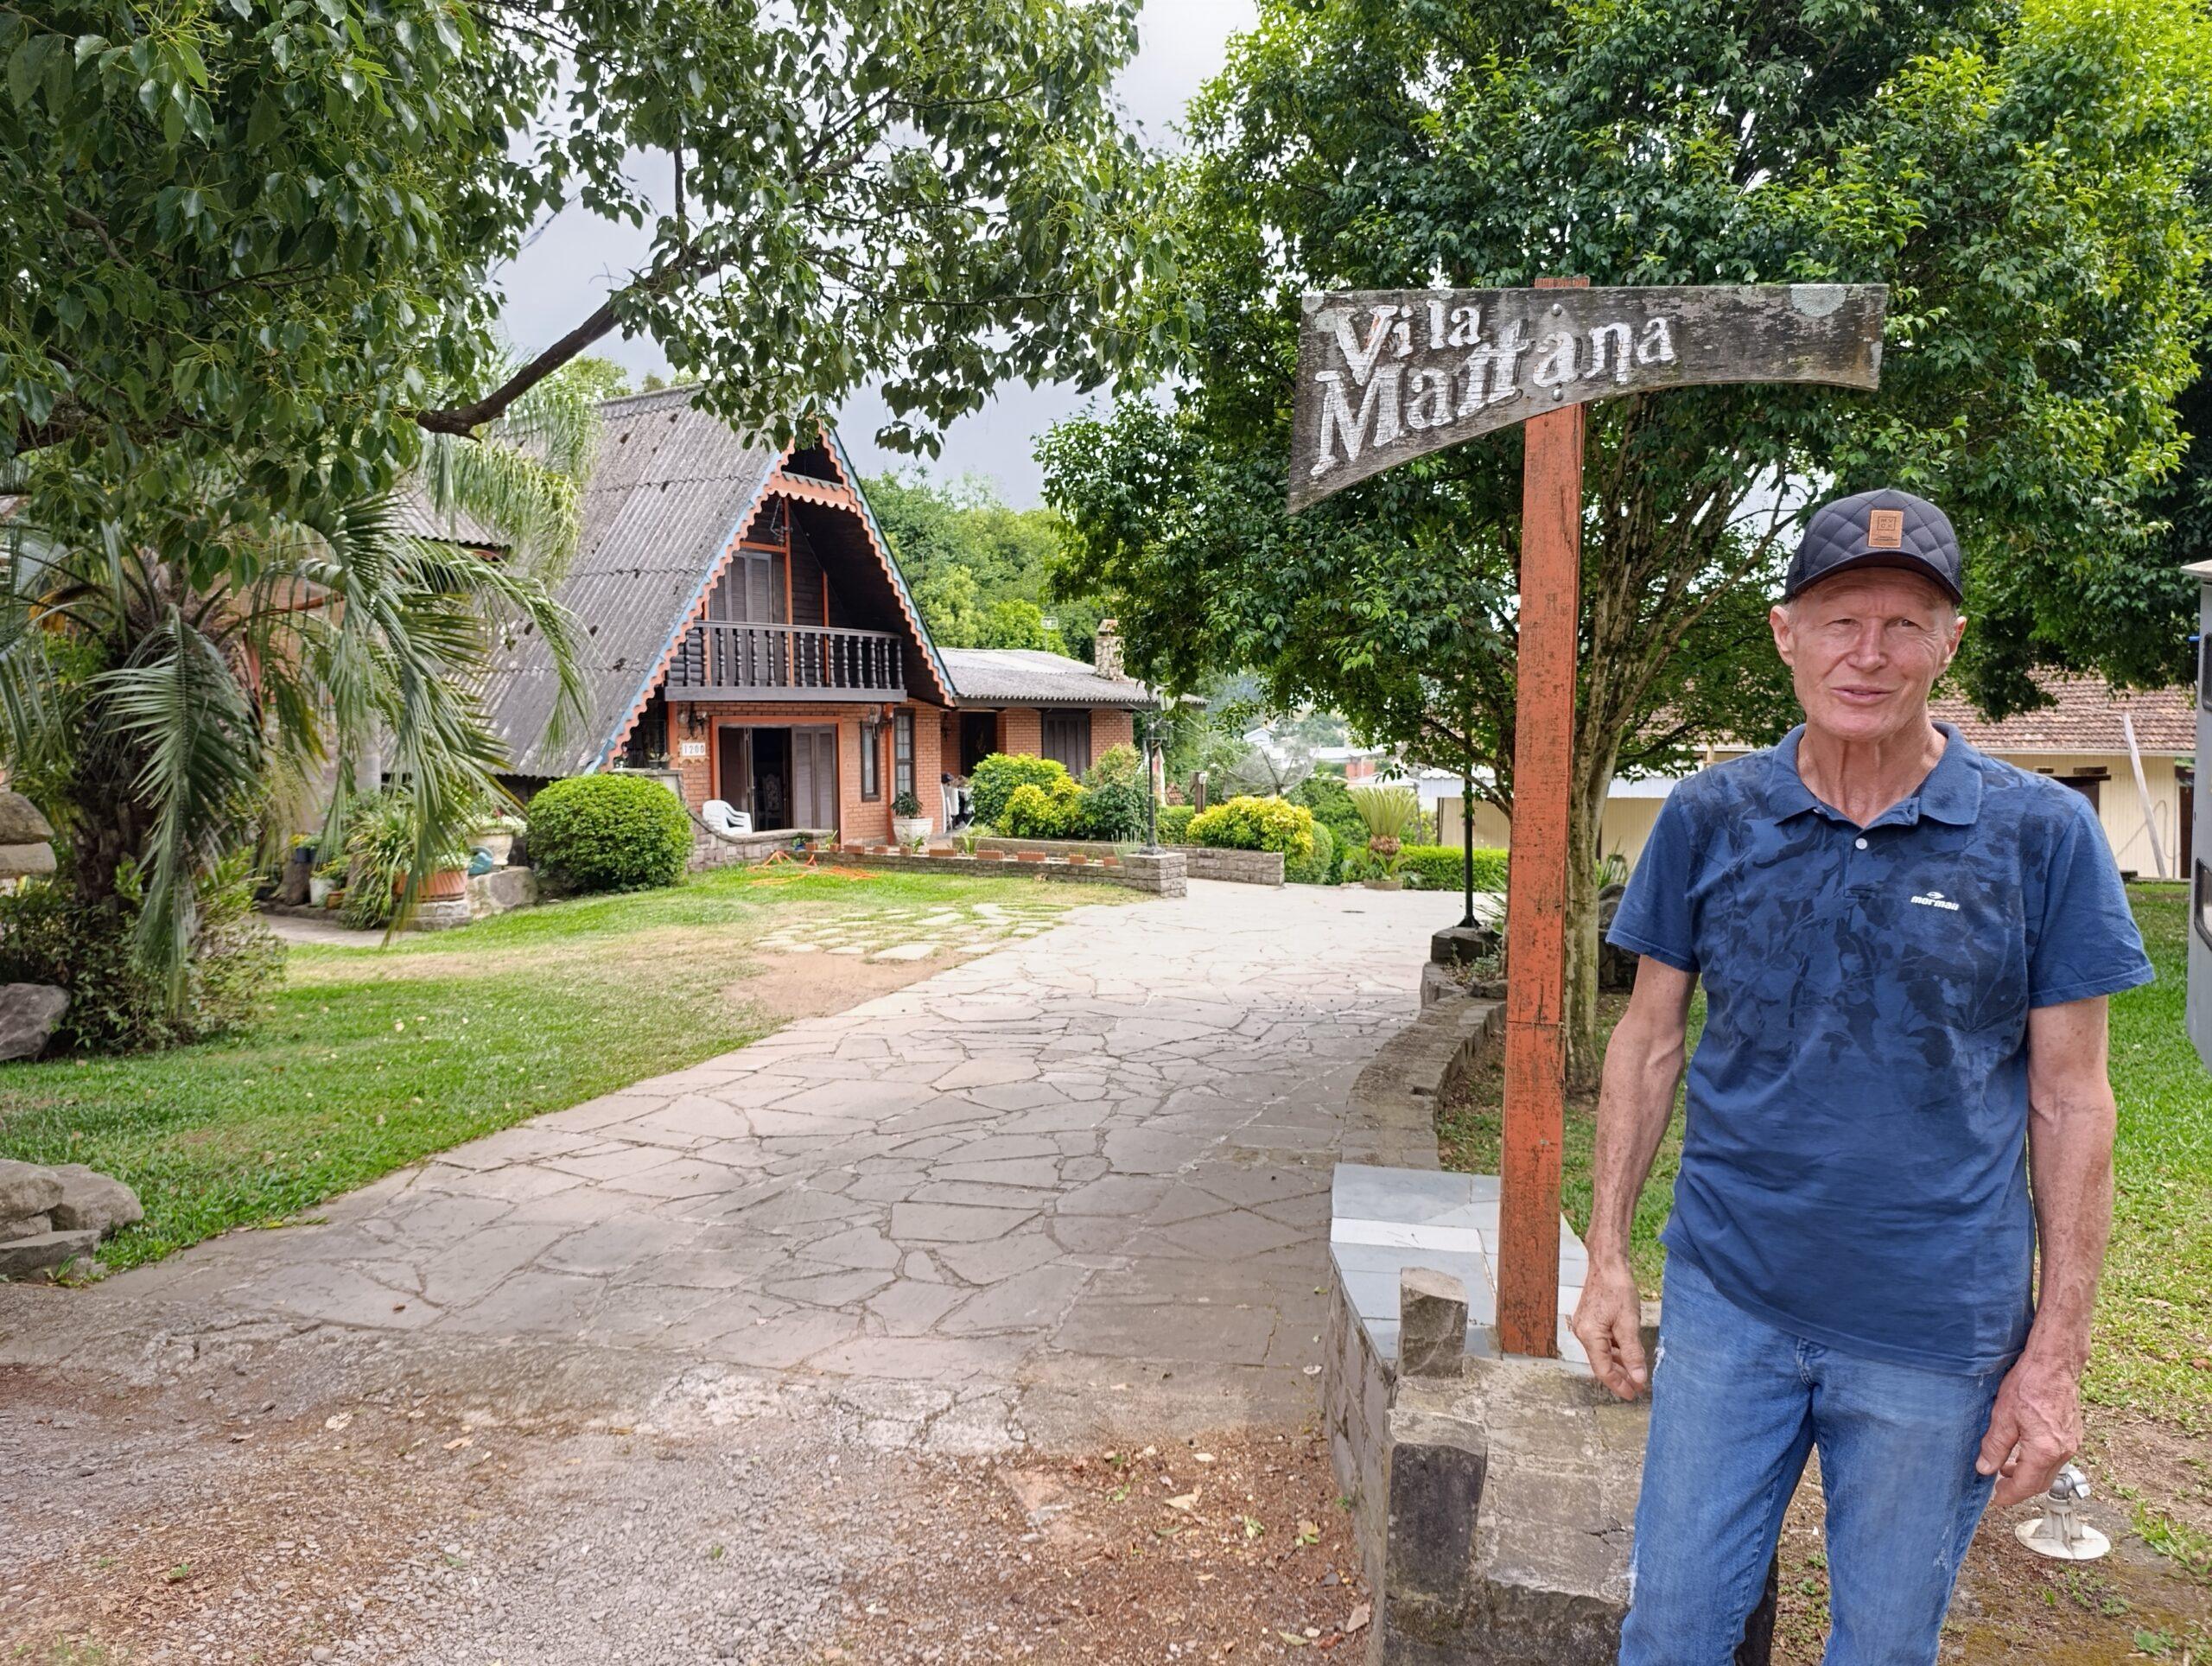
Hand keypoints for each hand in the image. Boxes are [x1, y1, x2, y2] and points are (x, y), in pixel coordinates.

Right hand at [1571, 1259, 1647, 1400]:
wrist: (1607, 1264)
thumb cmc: (1617, 1289)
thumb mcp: (1629, 1323)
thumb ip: (1632, 1353)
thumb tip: (1638, 1378)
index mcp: (1590, 1336)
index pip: (1603, 1370)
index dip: (1618, 1385)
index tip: (1633, 1394)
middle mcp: (1583, 1333)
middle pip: (1601, 1364)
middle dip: (1620, 1378)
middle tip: (1638, 1389)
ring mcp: (1585, 1327)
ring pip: (1603, 1354)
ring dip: (1619, 1366)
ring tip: (1636, 1376)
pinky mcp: (1590, 1321)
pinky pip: (1603, 1343)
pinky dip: (1616, 1352)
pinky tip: (1628, 1357)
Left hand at [1976, 1351, 2084, 1507]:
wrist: (2055, 1363)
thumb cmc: (2029, 1384)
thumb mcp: (2003, 1416)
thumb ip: (1994, 1446)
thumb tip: (1984, 1469)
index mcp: (2044, 1451)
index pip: (2026, 1485)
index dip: (2009, 1495)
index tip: (1996, 1500)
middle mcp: (2063, 1451)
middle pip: (2041, 1483)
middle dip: (2019, 1488)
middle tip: (1998, 1487)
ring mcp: (2072, 1443)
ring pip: (2049, 1470)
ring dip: (2028, 1474)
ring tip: (2006, 1467)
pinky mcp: (2073, 1434)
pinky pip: (2056, 1457)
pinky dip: (2039, 1461)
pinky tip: (2023, 1450)